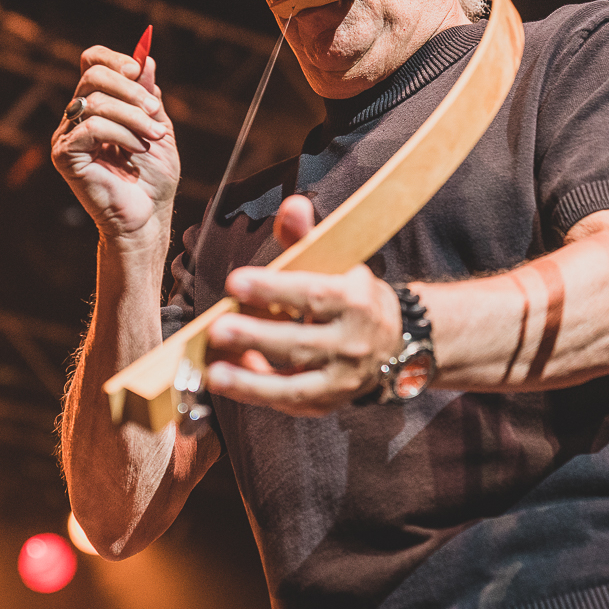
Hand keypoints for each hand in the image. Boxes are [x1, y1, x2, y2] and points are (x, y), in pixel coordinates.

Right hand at [51, 43, 178, 246]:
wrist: (148, 215)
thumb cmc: (153, 178)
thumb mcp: (157, 127)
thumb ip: (148, 95)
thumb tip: (143, 58)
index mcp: (97, 105)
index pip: (92, 63)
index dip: (114, 59)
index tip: (138, 70)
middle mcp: (77, 116)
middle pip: (92, 75)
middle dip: (129, 88)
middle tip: (154, 110)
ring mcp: (67, 135)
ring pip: (96, 102)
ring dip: (133, 117)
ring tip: (154, 138)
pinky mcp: (64, 155)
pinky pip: (91, 128)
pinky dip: (121, 135)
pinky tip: (137, 150)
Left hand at [204, 195, 403, 415]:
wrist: (394, 343)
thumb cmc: (349, 296)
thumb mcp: (336, 263)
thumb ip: (307, 237)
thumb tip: (292, 206)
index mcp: (355, 300)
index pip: (312, 294)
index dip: (273, 289)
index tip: (235, 282)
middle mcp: (352, 342)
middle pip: (301, 342)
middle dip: (257, 337)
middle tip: (216, 328)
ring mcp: (342, 379)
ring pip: (296, 384)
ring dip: (252, 381)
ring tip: (215, 373)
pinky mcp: (329, 403)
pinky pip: (291, 401)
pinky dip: (260, 393)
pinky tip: (231, 379)